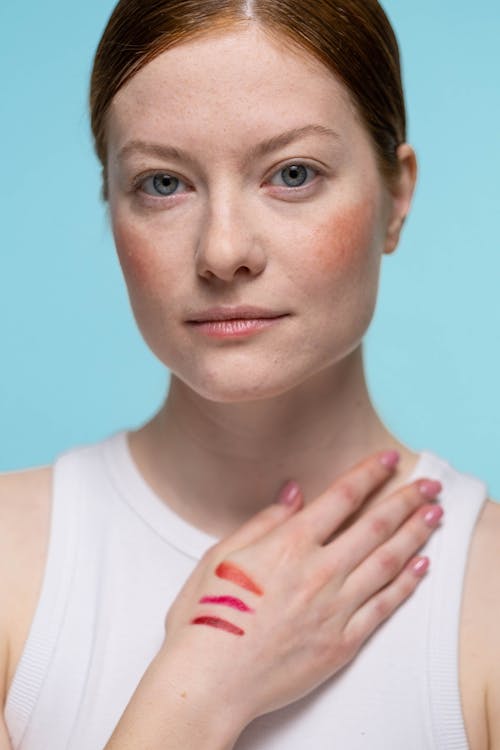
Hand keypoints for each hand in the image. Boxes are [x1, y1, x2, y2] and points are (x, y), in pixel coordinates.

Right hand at [162, 451, 442, 732]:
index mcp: (290, 544)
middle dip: (406, 500)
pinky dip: (406, 584)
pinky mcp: (343, 642)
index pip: (342, 497)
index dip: (370, 474)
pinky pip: (383, 606)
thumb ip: (264, 521)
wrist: (210, 681)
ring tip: (434, 516)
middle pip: (375, 525)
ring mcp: (335, 608)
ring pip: (387, 562)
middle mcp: (320, 571)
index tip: (390, 460)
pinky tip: (420, 567)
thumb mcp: (221, 554)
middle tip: (429, 486)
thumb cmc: (207, 617)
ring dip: (415, 535)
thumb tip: (294, 492)